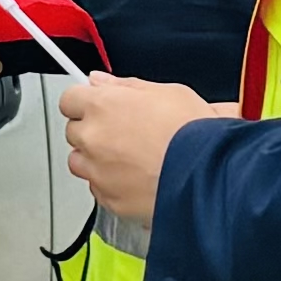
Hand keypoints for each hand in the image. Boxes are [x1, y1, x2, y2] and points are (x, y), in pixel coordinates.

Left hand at [60, 72, 225, 219]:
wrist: (210, 175)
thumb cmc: (195, 133)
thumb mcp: (168, 92)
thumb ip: (125, 86)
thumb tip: (100, 80)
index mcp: (102, 106)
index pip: (69, 98)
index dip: (85, 101)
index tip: (97, 105)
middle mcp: (93, 138)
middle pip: (74, 131)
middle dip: (93, 130)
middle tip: (124, 132)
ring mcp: (98, 171)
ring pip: (80, 162)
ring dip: (96, 159)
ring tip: (130, 158)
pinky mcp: (108, 199)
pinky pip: (97, 188)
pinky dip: (110, 183)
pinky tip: (136, 178)